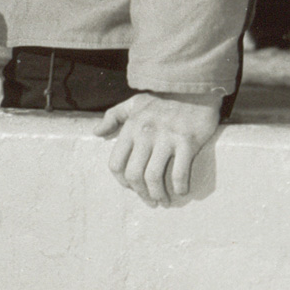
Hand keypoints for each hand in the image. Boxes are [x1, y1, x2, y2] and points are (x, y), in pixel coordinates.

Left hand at [93, 90, 223, 206]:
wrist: (193, 88)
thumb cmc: (162, 99)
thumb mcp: (134, 103)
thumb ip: (113, 117)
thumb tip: (96, 132)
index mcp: (131, 127)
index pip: (116, 163)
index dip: (122, 181)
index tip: (132, 187)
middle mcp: (145, 134)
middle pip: (134, 175)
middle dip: (141, 193)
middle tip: (150, 201)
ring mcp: (166, 138)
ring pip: (153, 177)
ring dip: (158, 195)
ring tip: (164, 201)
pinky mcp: (187, 141)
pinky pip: (179, 173)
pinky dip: (179, 187)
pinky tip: (182, 191)